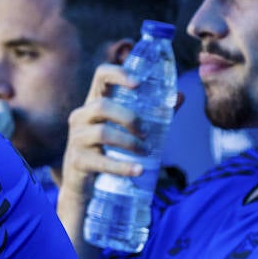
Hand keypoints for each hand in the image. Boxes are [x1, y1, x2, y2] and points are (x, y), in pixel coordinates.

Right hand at [58, 64, 145, 209]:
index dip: (118, 74)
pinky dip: (123, 167)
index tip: (138, 83)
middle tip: (146, 131)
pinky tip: (138, 170)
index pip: (101, 76)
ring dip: (129, 142)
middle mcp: (81, 117)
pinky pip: (101, 162)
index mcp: (94, 103)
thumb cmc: (109, 149)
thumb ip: (154, 113)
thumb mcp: (127, 128)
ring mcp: (76, 139)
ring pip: (102, 133)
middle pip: (102, 106)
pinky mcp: (77, 161)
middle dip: (129, 117)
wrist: (85, 184)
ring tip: (145, 150)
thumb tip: (181, 96)